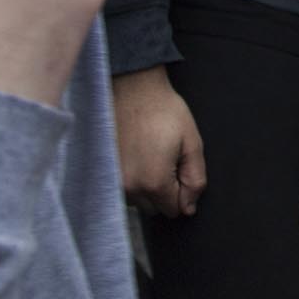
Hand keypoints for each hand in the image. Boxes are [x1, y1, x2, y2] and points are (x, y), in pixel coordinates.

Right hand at [113, 66, 207, 216]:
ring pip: (138, 201)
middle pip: (156, 208)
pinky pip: (123, 189)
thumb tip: (189, 208)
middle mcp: (130, 188)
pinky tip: (136, 155)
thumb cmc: (164, 111)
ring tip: (150, 154)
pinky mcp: (102, 172)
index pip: (175, 209)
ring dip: (147, 186)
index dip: (183, 188)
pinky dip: (132, 179)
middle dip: (165, 190)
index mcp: (154, 182)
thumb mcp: (192, 142)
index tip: (179, 164)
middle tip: (166, 158)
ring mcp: (113, 181)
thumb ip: (195, 179)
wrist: (133, 89)